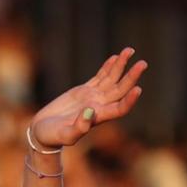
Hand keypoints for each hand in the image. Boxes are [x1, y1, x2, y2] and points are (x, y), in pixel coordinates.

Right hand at [29, 47, 146, 149]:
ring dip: (121, 66)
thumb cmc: (53, 136)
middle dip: (132, 77)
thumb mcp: (64, 135)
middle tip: (143, 64)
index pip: (119, 109)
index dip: (129, 100)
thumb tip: (90, 113)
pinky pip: (100, 77)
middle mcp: (99, 106)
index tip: (138, 88)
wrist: (43, 132)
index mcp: (98, 118)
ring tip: (130, 50)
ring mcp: (93, 97)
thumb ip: (78, 127)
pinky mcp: (84, 91)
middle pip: (120, 90)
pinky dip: (108, 67)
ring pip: (111, 79)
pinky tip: (115, 57)